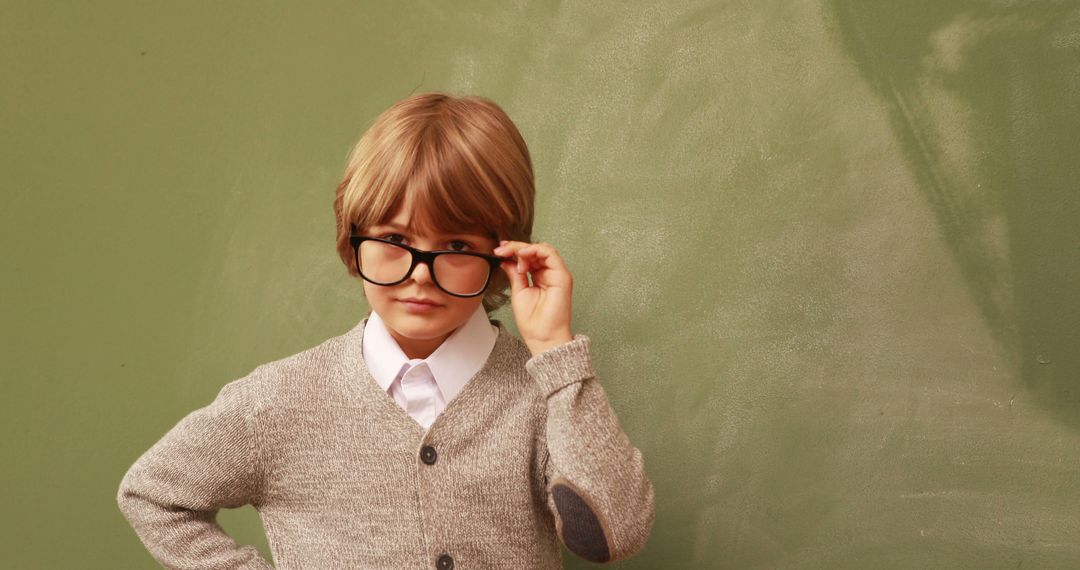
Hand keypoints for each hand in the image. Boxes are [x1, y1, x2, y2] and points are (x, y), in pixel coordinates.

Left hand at [493, 240, 573, 356]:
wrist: (542, 337)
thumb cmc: (533, 321)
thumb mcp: (518, 291)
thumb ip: (515, 274)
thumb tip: (506, 260)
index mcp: (539, 277)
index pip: (529, 257)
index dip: (513, 251)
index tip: (498, 251)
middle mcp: (549, 273)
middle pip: (535, 250)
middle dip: (516, 247)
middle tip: (501, 250)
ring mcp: (557, 274)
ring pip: (543, 249)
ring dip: (524, 248)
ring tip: (510, 254)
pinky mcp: (562, 277)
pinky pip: (551, 254)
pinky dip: (535, 250)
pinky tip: (522, 255)